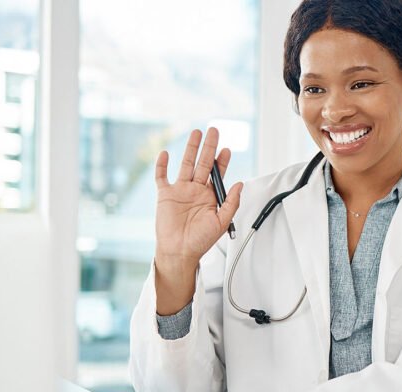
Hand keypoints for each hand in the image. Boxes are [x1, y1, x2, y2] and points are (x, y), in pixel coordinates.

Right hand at [154, 127, 242, 263]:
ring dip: (190, 149)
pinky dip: (162, 165)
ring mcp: (180, 190)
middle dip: (208, 147)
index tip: (226, 149)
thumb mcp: (222, 222)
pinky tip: (165, 154)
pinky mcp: (165, 195)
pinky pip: (161, 176)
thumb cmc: (200, 241)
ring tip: (196, 133)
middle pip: (203, 163)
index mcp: (209, 196)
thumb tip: (239, 183)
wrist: (179, 252)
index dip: (222, 161)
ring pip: (185, 164)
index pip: (217, 173)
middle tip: (214, 131)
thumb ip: (231, 202)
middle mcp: (195, 190)